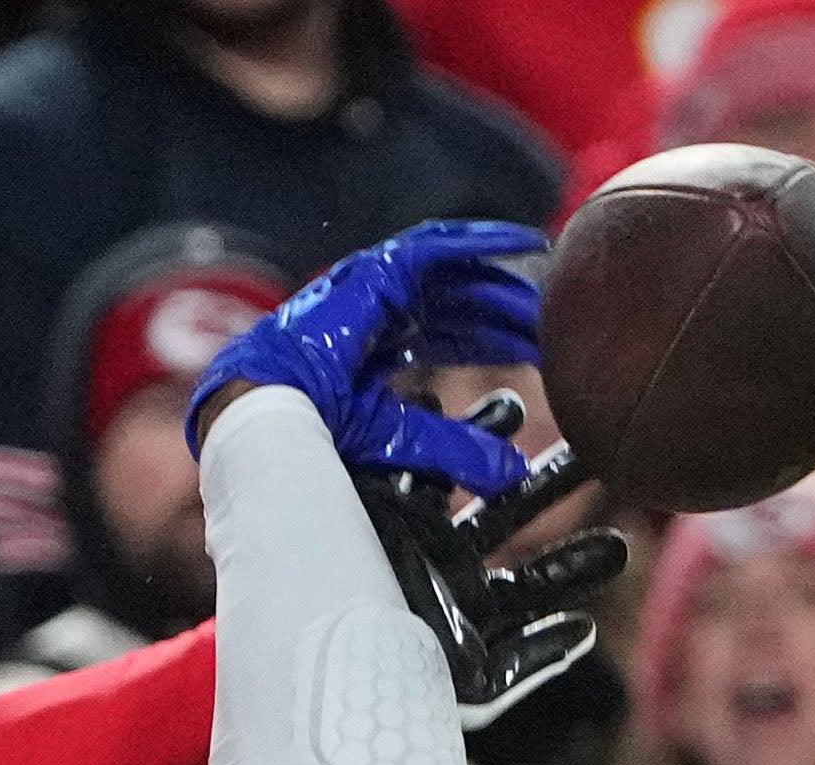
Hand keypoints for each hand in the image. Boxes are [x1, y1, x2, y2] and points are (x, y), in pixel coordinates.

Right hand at [190, 220, 551, 498]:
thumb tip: (511, 473)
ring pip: (454, 275)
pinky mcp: (374, 274)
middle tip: (552, 322)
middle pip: (459, 306)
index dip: (493, 338)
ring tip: (547, 275)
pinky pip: (435, 247)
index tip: (537, 346)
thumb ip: (452, 448)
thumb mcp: (397, 442)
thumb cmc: (310, 433)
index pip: (450, 337)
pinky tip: (520, 241)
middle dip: (505, 313)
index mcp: (379, 351)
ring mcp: (374, 289)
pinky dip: (477, 241)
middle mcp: (380, 315)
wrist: (262, 414)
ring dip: (500, 278)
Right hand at [361, 418, 626, 725]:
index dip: (574, 564)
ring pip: (459, 472)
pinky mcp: (370, 505)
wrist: (307, 673)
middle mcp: (443, 564)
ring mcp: (407, 530)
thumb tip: (584, 633)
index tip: (618, 547)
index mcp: (470, 609)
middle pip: (511, 515)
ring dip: (488, 437)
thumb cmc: (383, 694)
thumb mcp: (466, 690)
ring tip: (514, 406)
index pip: (534, 583)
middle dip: (554, 483)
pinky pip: (400, 458)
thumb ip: (524, 666)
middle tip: (601, 451)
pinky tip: (434, 402)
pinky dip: (418, 434)